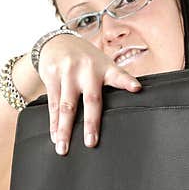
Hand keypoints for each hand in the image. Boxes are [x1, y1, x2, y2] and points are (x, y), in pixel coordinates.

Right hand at [36, 34, 141, 154]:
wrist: (57, 41)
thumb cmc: (85, 59)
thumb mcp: (101, 63)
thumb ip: (111, 81)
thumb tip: (126, 105)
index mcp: (104, 67)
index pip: (118, 75)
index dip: (127, 82)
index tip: (136, 88)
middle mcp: (87, 69)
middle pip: (90, 100)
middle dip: (90, 123)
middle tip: (91, 142)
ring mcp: (68, 72)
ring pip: (66, 106)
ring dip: (64, 129)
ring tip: (63, 148)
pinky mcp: (52, 76)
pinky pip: (53, 104)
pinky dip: (54, 123)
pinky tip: (55, 136)